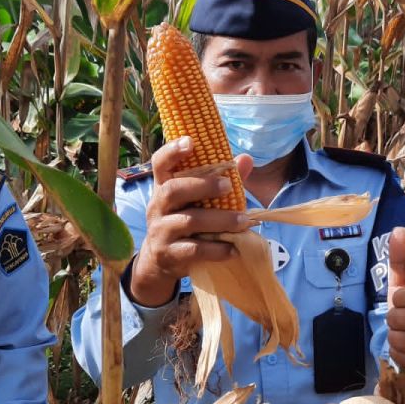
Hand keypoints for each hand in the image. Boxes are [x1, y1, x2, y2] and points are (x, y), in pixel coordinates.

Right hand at [129, 138, 253, 306]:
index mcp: (164, 187)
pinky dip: (216, 249)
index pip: (160, 163)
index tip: (190, 141)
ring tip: (243, 221)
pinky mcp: (169, 254)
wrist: (159, 262)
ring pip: (188, 222)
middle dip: (201, 186)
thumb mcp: (195, 201)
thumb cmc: (183, 221)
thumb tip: (246, 159)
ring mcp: (161, 231)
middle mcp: (158, 206)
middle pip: (172, 190)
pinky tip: (233, 249)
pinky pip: (193, 250)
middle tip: (227, 185)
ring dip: (219, 220)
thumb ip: (221, 179)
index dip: (172, 151)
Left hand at [385, 228, 404, 381]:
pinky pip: (400, 355)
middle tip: (404, 321)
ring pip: (397, 337)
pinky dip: (398, 352)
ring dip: (395, 336)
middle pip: (399, 317)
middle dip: (394, 319)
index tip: (404, 300)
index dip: (401, 298)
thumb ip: (401, 258)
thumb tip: (399, 230)